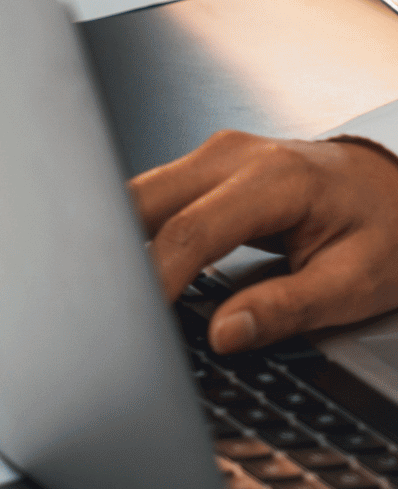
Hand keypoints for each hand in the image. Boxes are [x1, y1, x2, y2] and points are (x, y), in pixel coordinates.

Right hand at [132, 129, 397, 352]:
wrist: (397, 185)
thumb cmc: (386, 227)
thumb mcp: (355, 282)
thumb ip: (286, 309)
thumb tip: (224, 332)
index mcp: (276, 179)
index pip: (191, 230)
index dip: (157, 277)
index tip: (142, 318)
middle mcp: (234, 155)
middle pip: (143, 199)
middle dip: (121, 253)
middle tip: (119, 305)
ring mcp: (214, 155)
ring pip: (138, 193)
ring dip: (125, 240)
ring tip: (127, 289)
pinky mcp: (205, 166)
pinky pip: (155, 195)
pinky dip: (142, 231)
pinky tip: (146, 264)